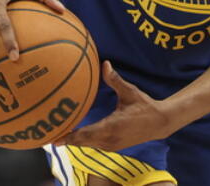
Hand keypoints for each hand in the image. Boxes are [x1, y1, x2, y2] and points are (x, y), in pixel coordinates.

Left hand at [56, 62, 175, 150]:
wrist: (159, 123)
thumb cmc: (144, 105)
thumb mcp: (129, 91)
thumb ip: (115, 80)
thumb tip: (105, 64)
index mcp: (111, 126)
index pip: (86, 135)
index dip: (70, 138)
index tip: (55, 138)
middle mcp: (110, 139)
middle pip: (83, 143)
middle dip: (67, 140)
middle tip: (50, 135)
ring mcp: (112, 145)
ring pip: (88, 145)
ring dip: (75, 142)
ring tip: (59, 136)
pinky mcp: (114, 146)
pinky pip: (95, 144)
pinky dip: (84, 141)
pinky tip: (76, 136)